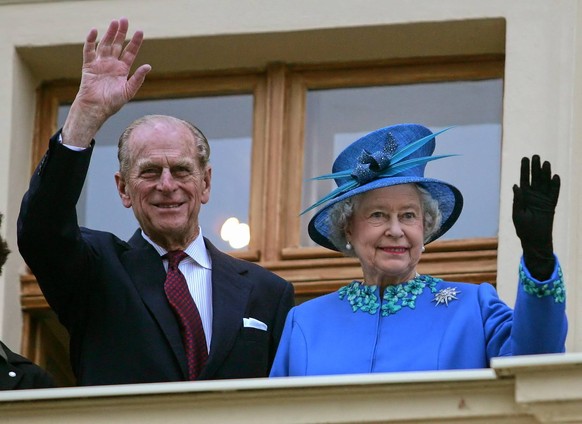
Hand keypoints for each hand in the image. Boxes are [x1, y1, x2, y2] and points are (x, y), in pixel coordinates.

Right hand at [62, 18, 150, 146]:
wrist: (96, 109)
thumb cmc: (112, 103)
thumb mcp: (129, 91)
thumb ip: (137, 78)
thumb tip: (148, 66)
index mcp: (122, 70)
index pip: (130, 52)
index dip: (135, 42)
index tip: (140, 31)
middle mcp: (112, 64)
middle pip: (117, 44)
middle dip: (121, 33)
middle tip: (124, 20)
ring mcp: (100, 63)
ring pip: (105, 44)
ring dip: (109, 33)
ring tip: (114, 22)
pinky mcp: (88, 65)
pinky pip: (89, 50)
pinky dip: (91, 41)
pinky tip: (95, 31)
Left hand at [512, 155, 559, 279]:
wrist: (534, 240)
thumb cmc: (523, 228)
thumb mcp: (517, 214)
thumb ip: (517, 200)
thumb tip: (516, 185)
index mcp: (523, 196)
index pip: (524, 179)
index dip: (524, 169)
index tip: (525, 158)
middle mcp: (533, 195)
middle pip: (535, 178)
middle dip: (535, 167)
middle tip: (535, 156)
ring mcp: (543, 199)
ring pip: (545, 183)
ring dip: (545, 173)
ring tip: (545, 162)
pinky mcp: (551, 205)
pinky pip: (554, 193)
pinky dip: (555, 185)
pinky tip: (555, 176)